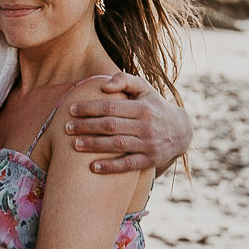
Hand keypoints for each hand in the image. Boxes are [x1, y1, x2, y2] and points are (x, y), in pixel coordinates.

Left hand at [67, 72, 192, 175]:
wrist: (182, 131)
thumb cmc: (154, 106)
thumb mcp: (145, 88)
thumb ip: (125, 80)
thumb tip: (104, 85)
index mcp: (143, 108)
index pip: (111, 107)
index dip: (90, 108)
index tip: (72, 110)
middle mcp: (146, 126)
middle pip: (111, 126)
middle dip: (87, 126)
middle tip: (67, 128)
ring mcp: (149, 144)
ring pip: (117, 145)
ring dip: (94, 145)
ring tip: (74, 145)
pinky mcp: (150, 160)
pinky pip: (128, 165)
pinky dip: (110, 167)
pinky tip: (93, 168)